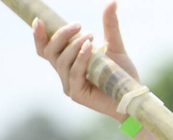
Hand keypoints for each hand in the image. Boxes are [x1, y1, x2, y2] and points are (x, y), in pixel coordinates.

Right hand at [34, 1, 139, 121]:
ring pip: (61, 61)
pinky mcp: (77, 94)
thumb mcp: (114, 46)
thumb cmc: (123, 74)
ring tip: (90, 36)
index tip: (39, 20)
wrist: (134, 96)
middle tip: (79, 25)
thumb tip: (113, 1)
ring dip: (74, 46)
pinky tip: (89, 48)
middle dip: (61, 36)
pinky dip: (80, 59)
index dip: (38, 35)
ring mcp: (69, 85)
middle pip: (49, 52)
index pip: (45, 49)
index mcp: (68, 63)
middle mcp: (65, 74)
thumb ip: (109, 26)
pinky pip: (74, 73)